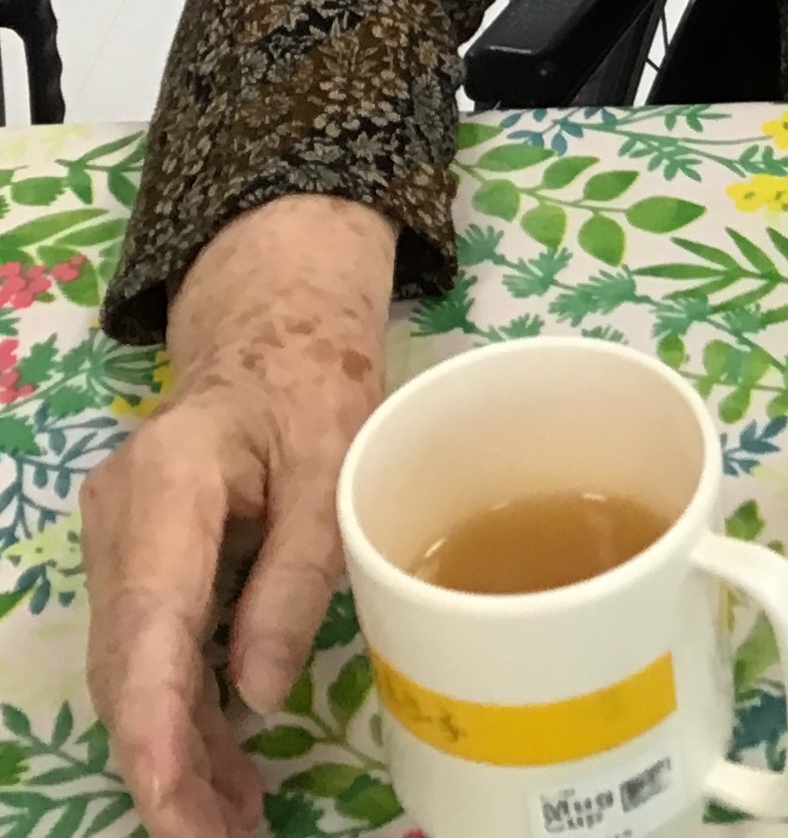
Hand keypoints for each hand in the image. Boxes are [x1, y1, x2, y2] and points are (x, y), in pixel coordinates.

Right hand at [82, 196, 396, 837]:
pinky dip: (184, 716)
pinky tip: (221, 774)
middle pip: (131, 664)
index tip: (165, 793)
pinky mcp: (140, 566)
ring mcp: (121, 545)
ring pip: (136, 671)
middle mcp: (122, 518)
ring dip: (177, 754)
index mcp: (172, 480)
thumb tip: (256, 695)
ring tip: (228, 827)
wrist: (273, 330)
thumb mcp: (334, 459)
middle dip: (166, 763)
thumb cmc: (316, 382)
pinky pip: (154, 654)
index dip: (153, 719)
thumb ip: (298, 570)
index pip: (148, 620)